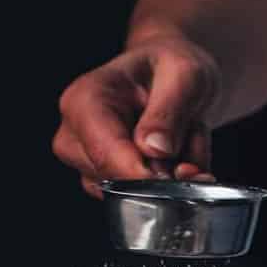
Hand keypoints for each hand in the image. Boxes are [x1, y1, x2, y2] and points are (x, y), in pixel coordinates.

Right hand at [52, 34, 221, 196]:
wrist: (171, 75)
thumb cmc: (171, 66)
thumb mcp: (185, 74)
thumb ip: (170, 111)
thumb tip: (154, 150)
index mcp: (84, 101)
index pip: (106, 153)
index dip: (145, 175)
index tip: (181, 174)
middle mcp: (75, 135)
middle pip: (120, 180)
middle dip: (167, 169)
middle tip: (191, 133)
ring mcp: (87, 162)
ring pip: (137, 194)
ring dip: (175, 173)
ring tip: (184, 135)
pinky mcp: (105, 180)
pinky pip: (145, 199)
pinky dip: (173, 183)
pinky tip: (179, 153)